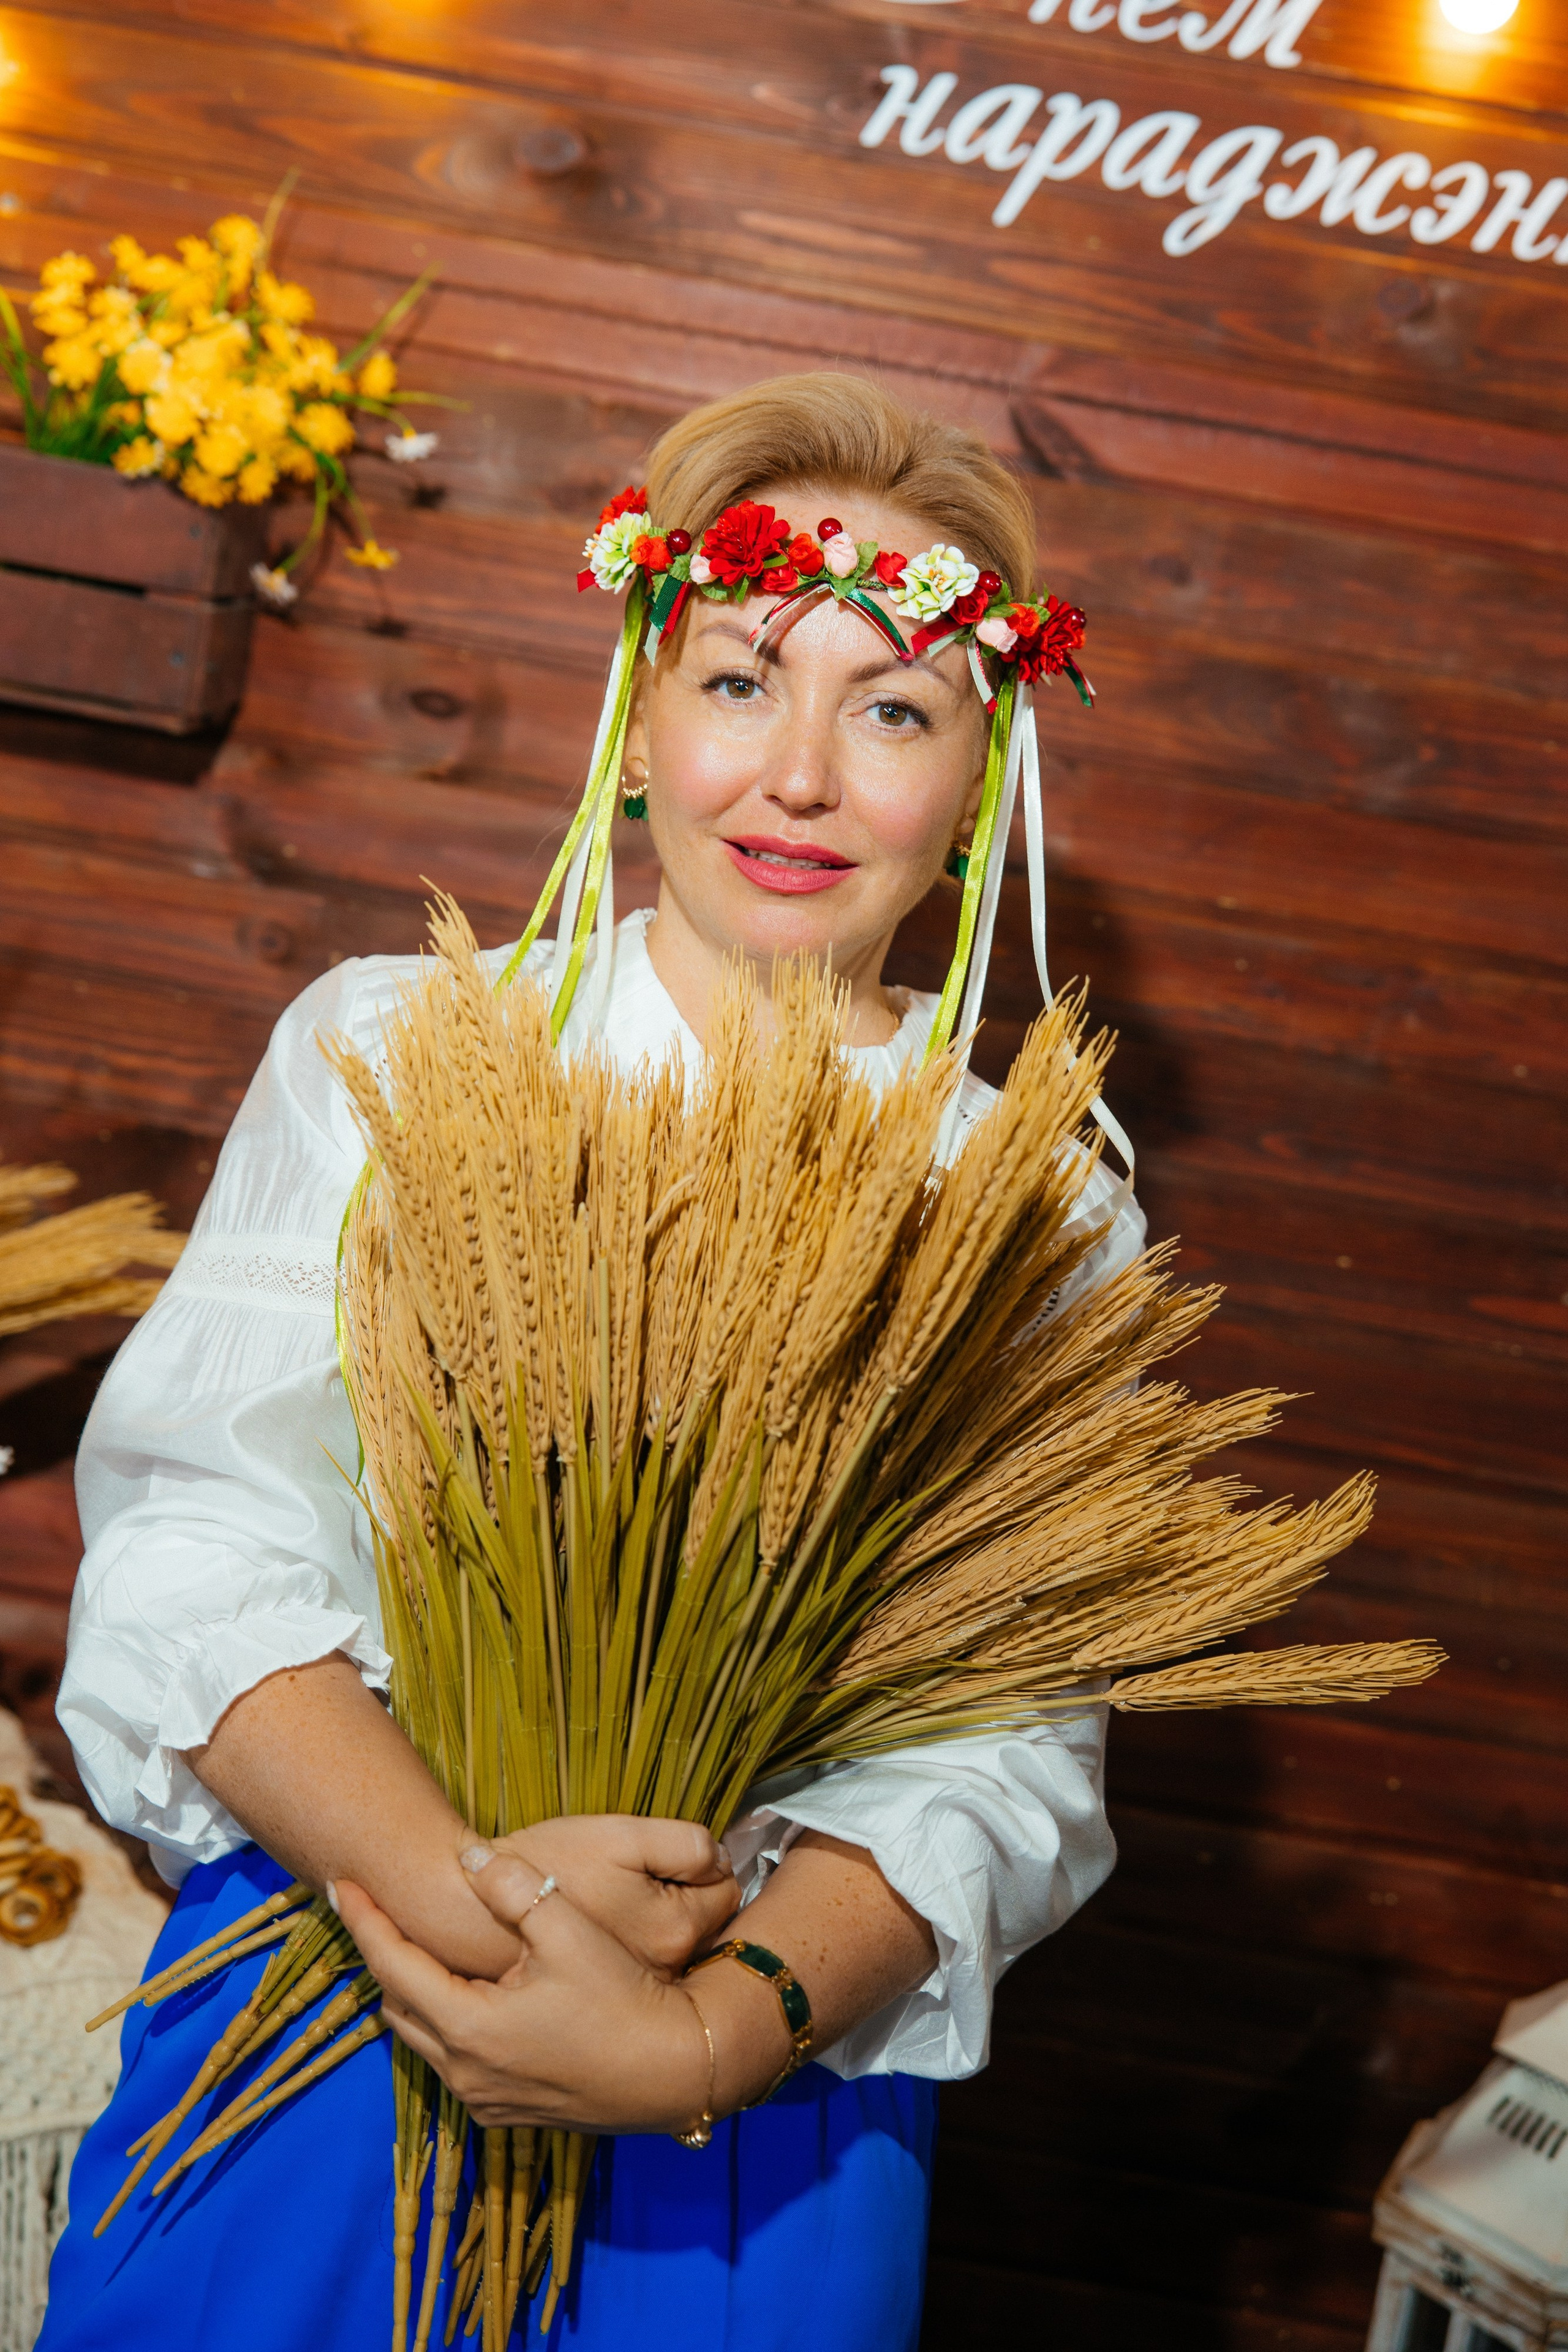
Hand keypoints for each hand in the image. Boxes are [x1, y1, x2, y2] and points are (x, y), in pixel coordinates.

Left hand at [335, 1854, 723, 2132]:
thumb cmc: (625, 1997)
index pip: (393, 1965)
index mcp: (468, 2026)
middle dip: (382, 1955)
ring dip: (412, 1990)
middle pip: (398, 2005)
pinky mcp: (508, 2111)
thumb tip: (465, 1856)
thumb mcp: (569, 1930)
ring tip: (409, 1945)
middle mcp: (464, 2071)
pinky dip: (442, 2022)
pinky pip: (452, 2061)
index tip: (339, 1882)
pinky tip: (461, 1993)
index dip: (364, 1920)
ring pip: (423, 2038)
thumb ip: (514, 1887)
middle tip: (369, 1911)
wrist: (678, 2071)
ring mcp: (484, 2098)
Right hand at [472, 1815, 738, 1979]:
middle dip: (687, 1902)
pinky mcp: (605, 2007)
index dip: (705, 1866)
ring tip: (620, 1910)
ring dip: (658, 1934)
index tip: (674, 1857)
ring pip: (673, 1956)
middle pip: (705, 1927)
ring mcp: (636, 1995)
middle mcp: (664, 1975)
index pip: (727, 1891)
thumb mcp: (622, 1835)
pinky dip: (627, 1961)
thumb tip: (719, 1860)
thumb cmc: (549, 1865)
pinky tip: (597, 1941)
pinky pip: (637, 1979)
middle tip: (645, 1883)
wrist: (469, 1912)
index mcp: (675, 1930)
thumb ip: (686, 1845)